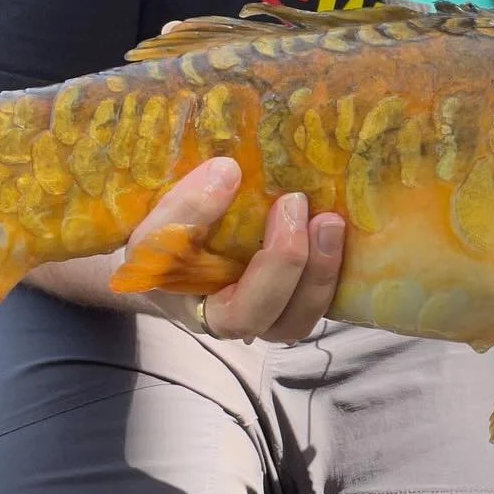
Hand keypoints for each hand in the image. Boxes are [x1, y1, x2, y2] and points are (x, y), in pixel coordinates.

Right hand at [128, 156, 346, 342]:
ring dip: (326, 269)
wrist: (166, 248)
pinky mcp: (297, 289)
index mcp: (208, 314)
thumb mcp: (153, 229)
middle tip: (304, 207)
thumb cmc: (158, 245)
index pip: (242, 313)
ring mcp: (275, 308)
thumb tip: (229, 172)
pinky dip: (337, 264)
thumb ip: (184, 208)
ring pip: (310, 312)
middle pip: (287, 321)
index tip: (280, 204)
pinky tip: (339, 225)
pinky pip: (322, 291)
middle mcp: (248, 321)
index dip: (269, 268)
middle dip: (302, 266)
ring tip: (330, 221)